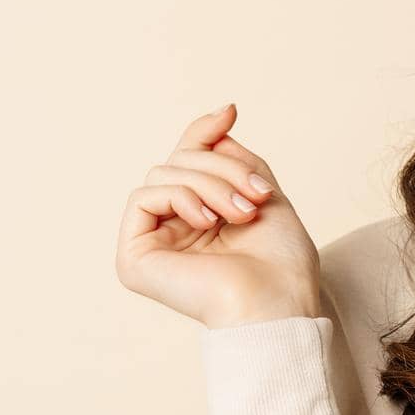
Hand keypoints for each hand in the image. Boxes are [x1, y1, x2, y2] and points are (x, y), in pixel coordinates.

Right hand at [115, 103, 321, 329]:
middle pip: (180, 161)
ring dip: (211, 184)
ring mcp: (152, 242)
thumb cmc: (280, 260)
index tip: (231, 112)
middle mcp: (173, 227)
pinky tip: (207, 221)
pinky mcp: (134, 256)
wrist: (277, 302)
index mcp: (202, 215)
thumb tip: (217, 117)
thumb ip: (232, 157)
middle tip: (257, 195)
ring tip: (242, 213)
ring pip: (165, 173)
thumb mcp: (261, 190)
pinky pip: (144, 196)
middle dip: (222, 168)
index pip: (189, 159)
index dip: (204, 132)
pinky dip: (180, 197)